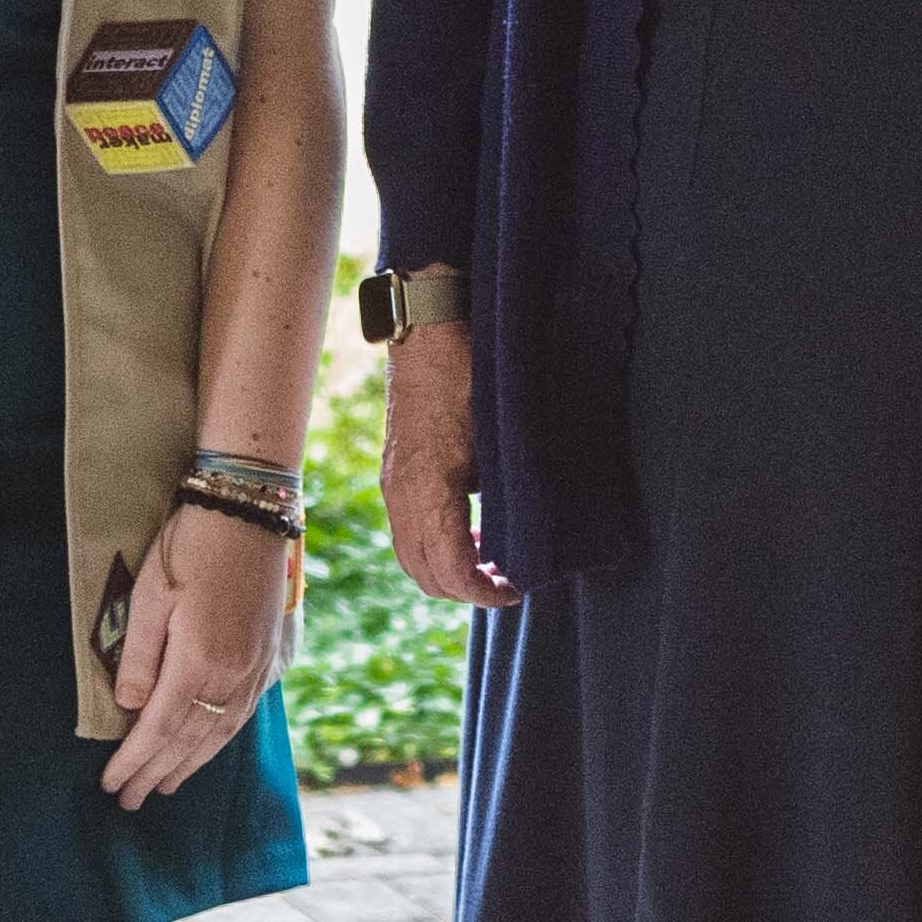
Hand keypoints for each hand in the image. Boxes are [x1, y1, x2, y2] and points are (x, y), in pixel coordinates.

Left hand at [105, 508, 300, 805]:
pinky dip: (221, 739)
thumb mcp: (150, 597)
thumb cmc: (190, 548)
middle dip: (157, 772)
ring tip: (166, 784)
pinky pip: (244, 713)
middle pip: (189, 739)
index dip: (134, 760)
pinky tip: (210, 746)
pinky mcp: (269, 655)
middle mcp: (232, 676)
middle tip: (131, 800)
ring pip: (220, 732)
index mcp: (199, 664)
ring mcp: (256, 668)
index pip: (159, 729)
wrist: (249, 512)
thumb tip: (129, 708)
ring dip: (190, 763)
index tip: (111, 784)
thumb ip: (140, 658)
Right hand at [385, 326, 512, 608]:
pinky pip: (406, 533)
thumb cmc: (469, 374)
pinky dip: (434, 548)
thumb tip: (529, 531)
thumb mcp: (498, 434)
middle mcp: (401, 495)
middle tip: (507, 585)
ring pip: (409, 557)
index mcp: (428, 489)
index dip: (484, 591)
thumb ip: (507, 487)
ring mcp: (392, 485)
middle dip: (465, 591)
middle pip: (424, 574)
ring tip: (489, 565)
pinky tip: (470, 531)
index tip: (515, 590)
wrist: (427, 331)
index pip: (451, 567)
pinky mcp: (392, 475)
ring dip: (447, 572)